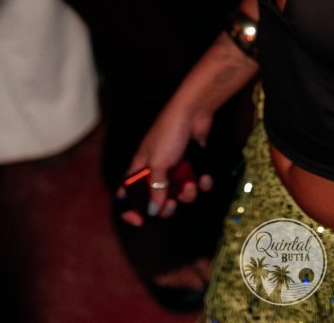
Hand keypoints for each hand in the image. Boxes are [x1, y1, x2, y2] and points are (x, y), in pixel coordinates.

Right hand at [117, 102, 213, 225]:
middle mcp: (157, 168)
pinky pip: (197, 182)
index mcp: (141, 166)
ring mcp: (175, 166)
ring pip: (179, 192)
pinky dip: (202, 183)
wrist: (194, 112)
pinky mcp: (193, 163)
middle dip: (166, 205)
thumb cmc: (169, 133)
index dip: (130, 208)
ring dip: (187, 193)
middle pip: (157, 198)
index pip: (127, 192)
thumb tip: (153, 211)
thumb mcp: (157, 163)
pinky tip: (205, 178)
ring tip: (191, 185)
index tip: (140, 220)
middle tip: (172, 204)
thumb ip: (154, 189)